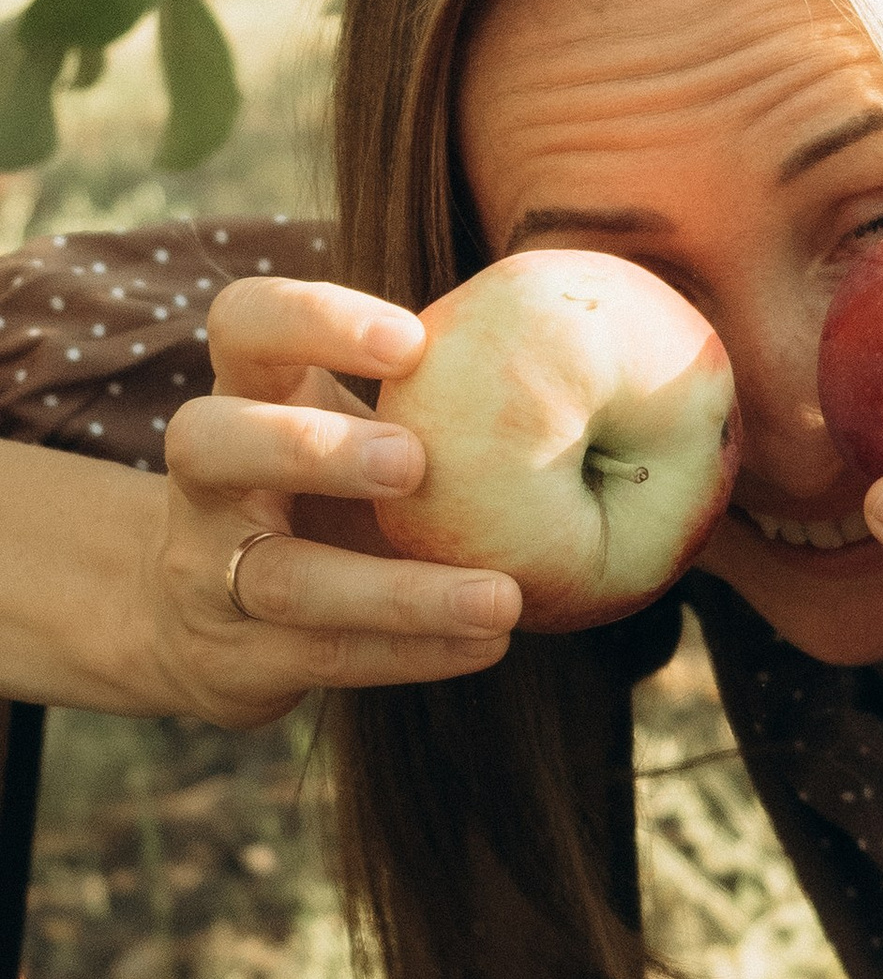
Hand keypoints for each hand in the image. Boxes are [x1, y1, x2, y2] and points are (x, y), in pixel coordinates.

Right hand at [144, 276, 519, 724]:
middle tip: (414, 463)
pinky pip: (326, 656)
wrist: (209, 629)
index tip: (414, 340)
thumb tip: (580, 354)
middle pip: (209, 442)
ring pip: (283, 580)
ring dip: (398, 592)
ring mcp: (208, 573)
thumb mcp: (352, 430)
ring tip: (502, 600)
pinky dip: (413, 652)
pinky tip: (488, 644)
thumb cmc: (324, 495)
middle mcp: (207, 479)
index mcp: (247, 394)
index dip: (312, 319)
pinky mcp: (238, 659)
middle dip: (309, 449)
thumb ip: (427, 397)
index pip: (243, 323)